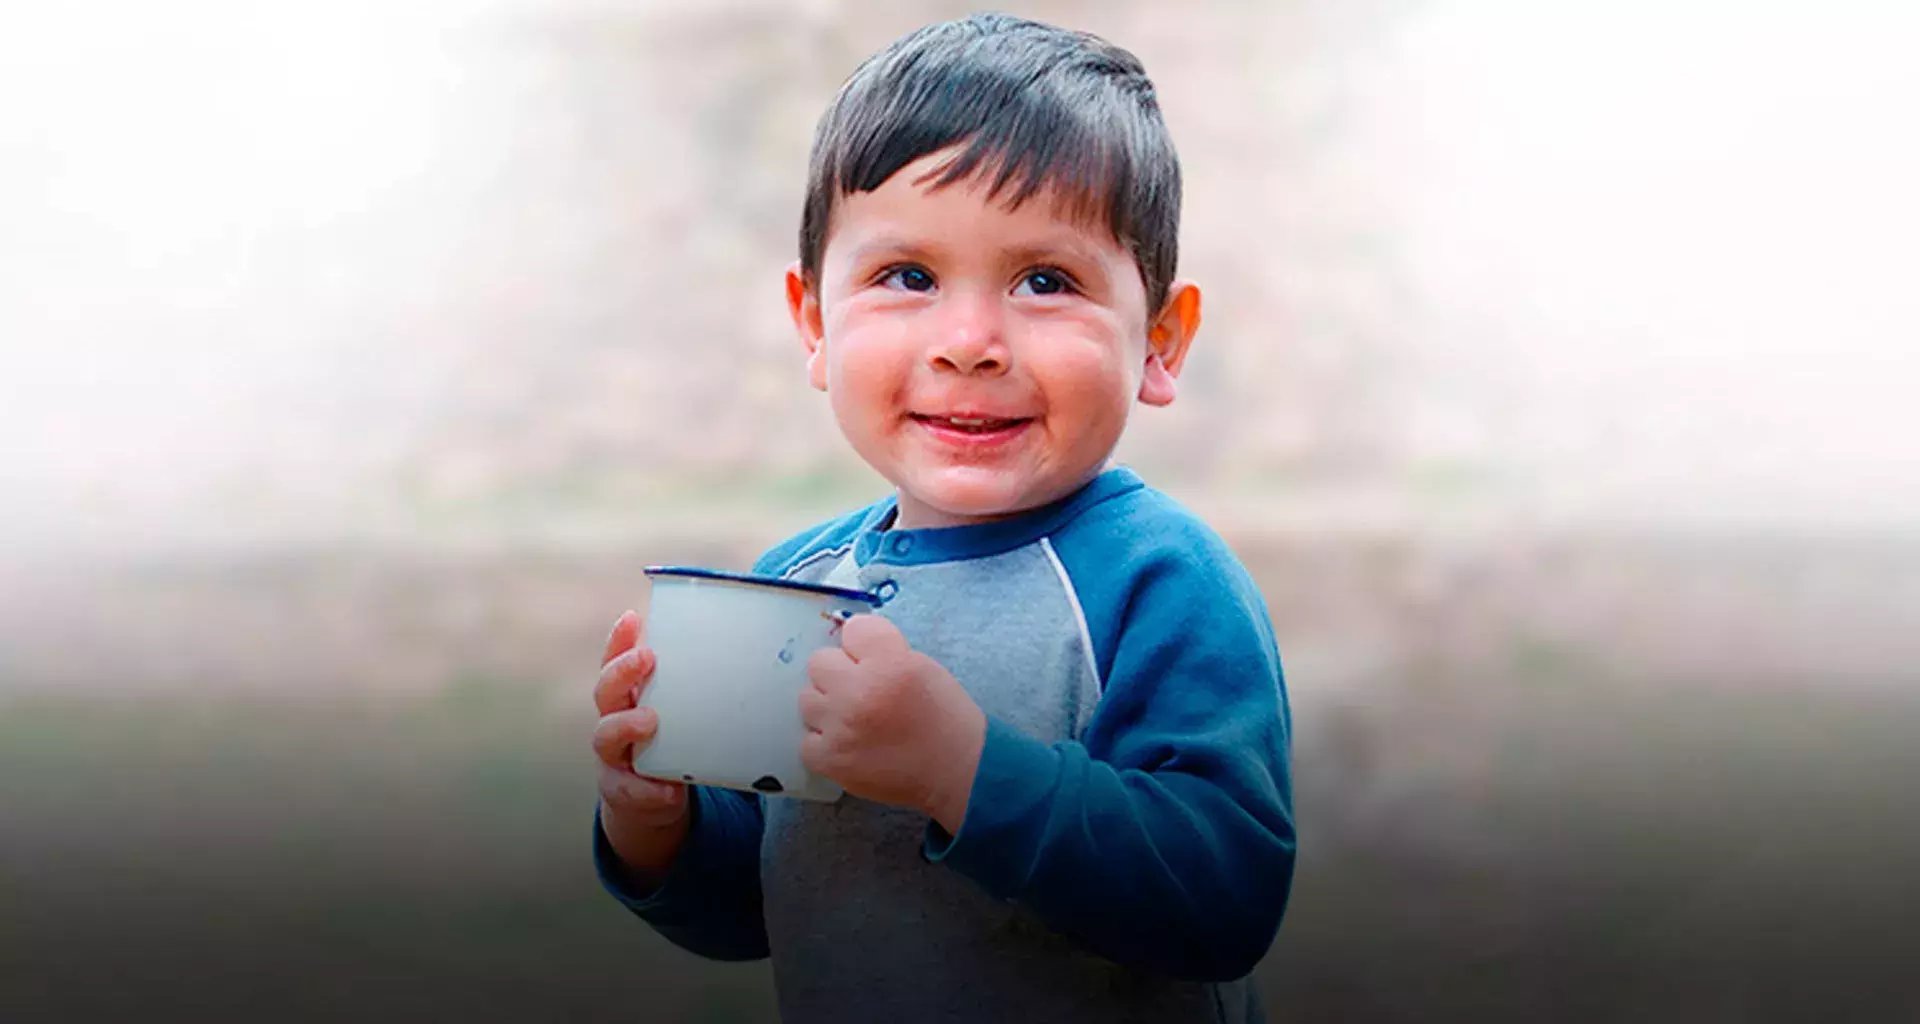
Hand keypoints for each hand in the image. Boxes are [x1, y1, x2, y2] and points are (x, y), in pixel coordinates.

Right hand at [593, 609, 690, 880]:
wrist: (651, 800)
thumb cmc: (672, 742)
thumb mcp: (680, 712)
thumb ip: (699, 687)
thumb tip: (753, 651)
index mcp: (628, 696)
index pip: (614, 661)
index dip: (619, 639)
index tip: (633, 617)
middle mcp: (614, 719)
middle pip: (605, 691)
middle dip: (622, 671)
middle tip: (647, 658)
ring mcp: (614, 756)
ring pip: (605, 736)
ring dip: (626, 726)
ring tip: (650, 721)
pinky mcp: (623, 790)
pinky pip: (630, 789)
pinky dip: (649, 790)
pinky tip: (669, 791)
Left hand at [799, 614, 986, 830]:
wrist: (956, 770)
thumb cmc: (944, 717)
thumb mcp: (922, 666)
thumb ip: (883, 652)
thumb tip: (848, 649)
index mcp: (890, 663)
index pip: (853, 629)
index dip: (861, 644)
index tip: (871, 658)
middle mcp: (859, 692)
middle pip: (819, 662)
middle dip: (839, 673)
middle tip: (861, 691)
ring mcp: (840, 728)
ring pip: (808, 699)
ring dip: (828, 706)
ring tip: (854, 720)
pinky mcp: (830, 760)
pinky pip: (807, 740)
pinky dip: (825, 743)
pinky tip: (848, 745)